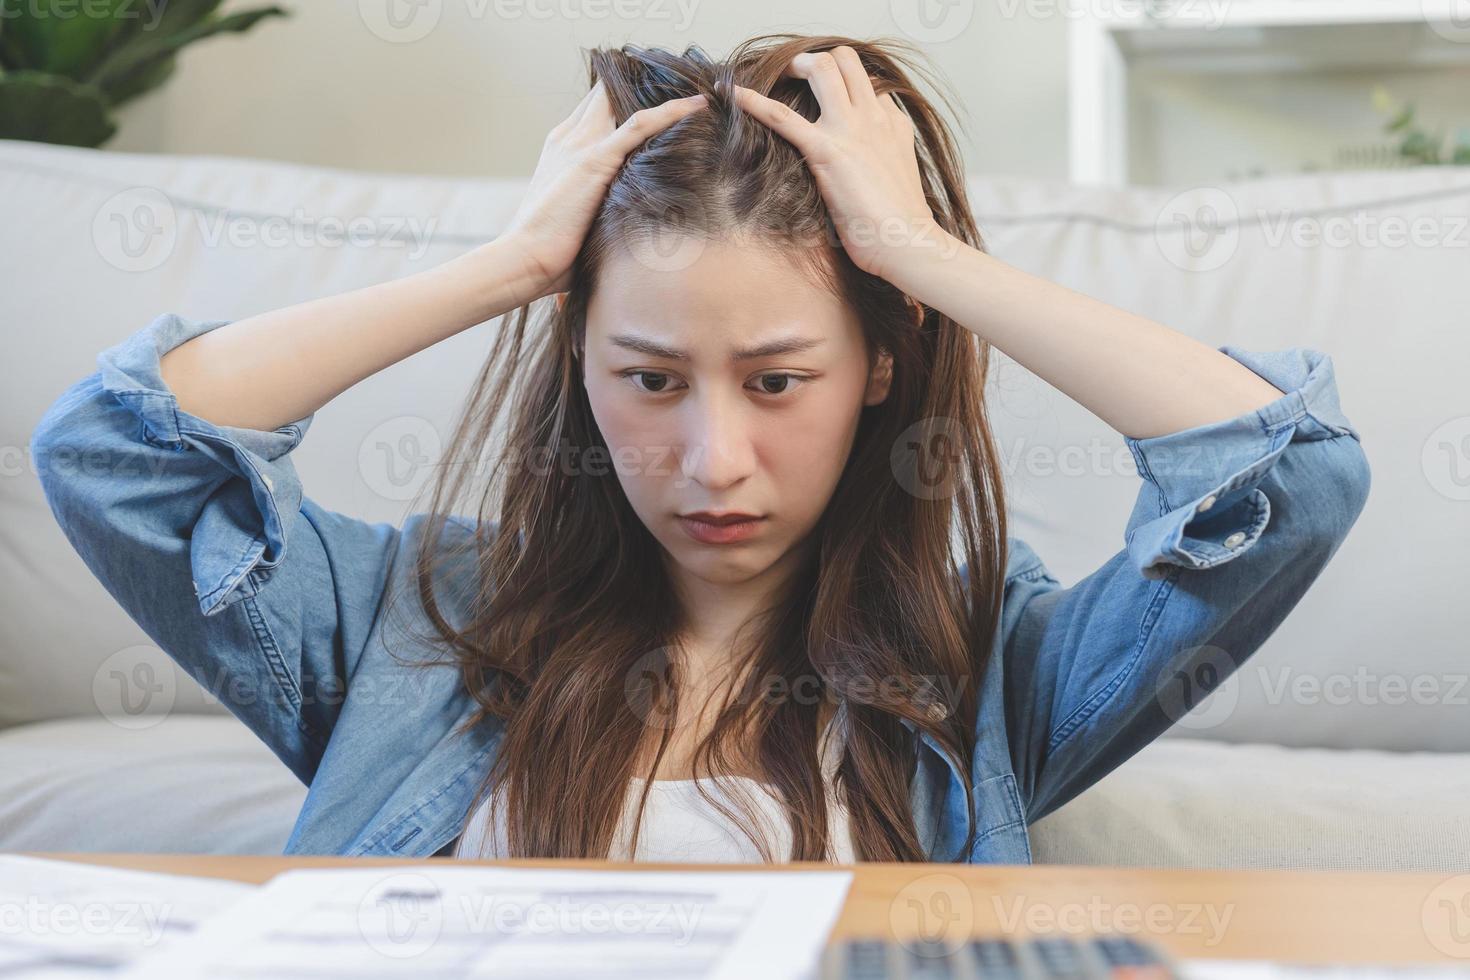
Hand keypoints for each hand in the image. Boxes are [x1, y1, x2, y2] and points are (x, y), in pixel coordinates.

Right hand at [502, 81, 708, 300]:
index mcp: (561, 147)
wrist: (524, 258)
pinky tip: (697, 105)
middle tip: (681, 85)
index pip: (595, 108)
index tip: (658, 99)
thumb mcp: (575, 215)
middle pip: (605, 94)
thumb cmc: (549, 251)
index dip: (623, 99)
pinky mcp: (596, 159)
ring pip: (621, 100)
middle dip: (639, 85)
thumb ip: (597, 203)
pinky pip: (639, 125)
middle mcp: (569, 137)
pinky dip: (670, 112)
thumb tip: (626, 219)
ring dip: (658, 92)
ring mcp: (581, 144)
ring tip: (696, 91)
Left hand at [730, 47, 951, 285]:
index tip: (819, 92)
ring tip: (774, 75)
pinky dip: (754, 102)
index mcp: (891, 124)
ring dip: (793, 66)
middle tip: (793, 75)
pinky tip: (733, 95)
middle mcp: (874, 117)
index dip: (840, 81)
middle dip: (815, 60)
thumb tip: (859, 164)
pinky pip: (784, 116)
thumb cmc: (900, 225)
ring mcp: (852, 130)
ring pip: (822, 69)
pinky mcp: (828, 152)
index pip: (865, 82)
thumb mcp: (897, 176)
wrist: (909, 244)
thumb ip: (880, 155)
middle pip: (845, 60)